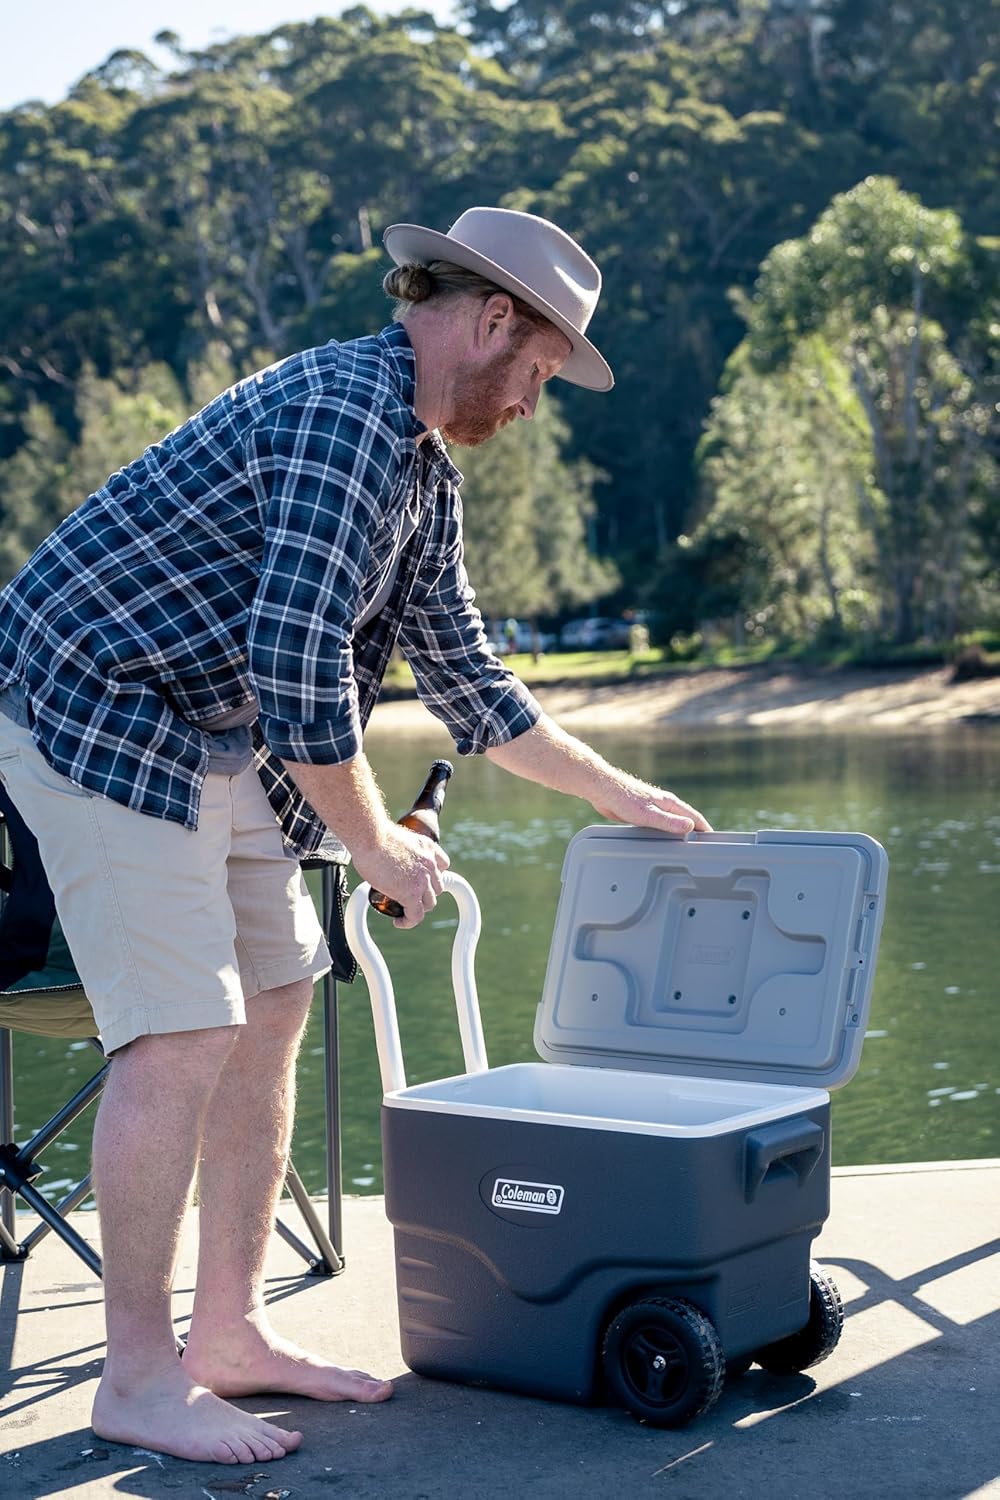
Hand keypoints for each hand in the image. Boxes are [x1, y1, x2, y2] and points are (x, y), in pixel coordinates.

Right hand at [354, 821, 449, 929]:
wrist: (370, 838)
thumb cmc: (373, 835)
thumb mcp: (397, 839)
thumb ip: (400, 850)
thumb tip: (387, 859)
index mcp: (428, 848)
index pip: (443, 865)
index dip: (433, 876)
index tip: (423, 881)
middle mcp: (429, 863)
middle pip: (437, 887)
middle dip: (425, 893)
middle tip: (409, 896)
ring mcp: (423, 880)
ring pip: (429, 903)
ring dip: (418, 908)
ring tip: (404, 910)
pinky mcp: (411, 894)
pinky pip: (416, 916)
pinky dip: (408, 921)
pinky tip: (399, 922)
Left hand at [589, 775, 712, 836]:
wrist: (602, 789)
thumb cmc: (623, 798)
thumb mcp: (649, 815)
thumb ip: (669, 822)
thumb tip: (691, 826)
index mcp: (669, 803)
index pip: (694, 816)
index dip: (704, 828)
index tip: (713, 839)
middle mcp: (664, 804)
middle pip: (684, 819)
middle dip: (695, 831)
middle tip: (702, 847)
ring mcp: (653, 808)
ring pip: (671, 822)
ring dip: (679, 832)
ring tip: (685, 847)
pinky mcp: (642, 813)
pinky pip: (659, 825)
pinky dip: (665, 833)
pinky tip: (662, 841)